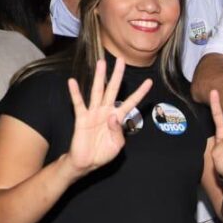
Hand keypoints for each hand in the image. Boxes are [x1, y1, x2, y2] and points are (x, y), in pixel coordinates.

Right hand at [66, 60, 152, 176]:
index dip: (140, 92)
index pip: (131, 102)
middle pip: (113, 89)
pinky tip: (72, 81)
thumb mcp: (117, 144)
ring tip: (101, 63)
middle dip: (117, 75)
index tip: (149, 81)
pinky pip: (79, 104)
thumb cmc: (103, 153)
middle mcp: (106, 111)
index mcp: (118, 117)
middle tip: (121, 59)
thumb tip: (113, 116)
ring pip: (97, 91)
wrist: (87, 162)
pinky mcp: (82, 118)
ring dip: (99, 77)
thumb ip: (117, 130)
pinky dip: (75, 93)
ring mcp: (94, 113)